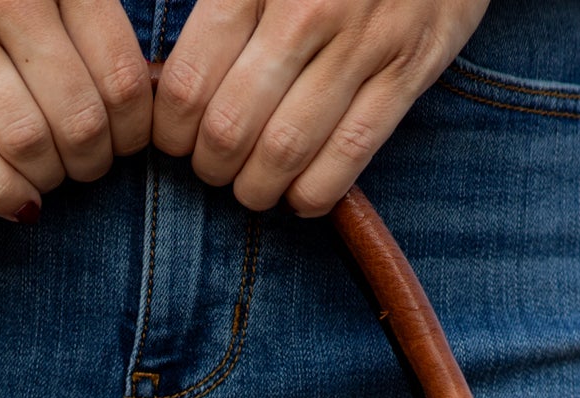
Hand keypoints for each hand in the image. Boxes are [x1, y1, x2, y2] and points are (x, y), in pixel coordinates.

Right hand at [0, 0, 152, 218]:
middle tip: (91, 162)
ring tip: (53, 176)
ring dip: (49, 178)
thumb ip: (84, 7)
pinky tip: (20, 205)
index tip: (129, 139)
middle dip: (94, 160)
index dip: (133, 128)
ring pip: (24, 138)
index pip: (119, 75)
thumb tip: (132, 88)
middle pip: (77, 116)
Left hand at [153, 0, 488, 214]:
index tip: (174, 139)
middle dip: (210, 166)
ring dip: (257, 188)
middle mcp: (307, 9)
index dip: (171, 130)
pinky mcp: (409, 69)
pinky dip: (315, 193)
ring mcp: (363, 43)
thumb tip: (170, 74)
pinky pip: (351, 155)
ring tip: (250, 186)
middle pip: (231, 128)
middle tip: (211, 168)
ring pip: (286, 151)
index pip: (189, 83)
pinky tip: (299, 196)